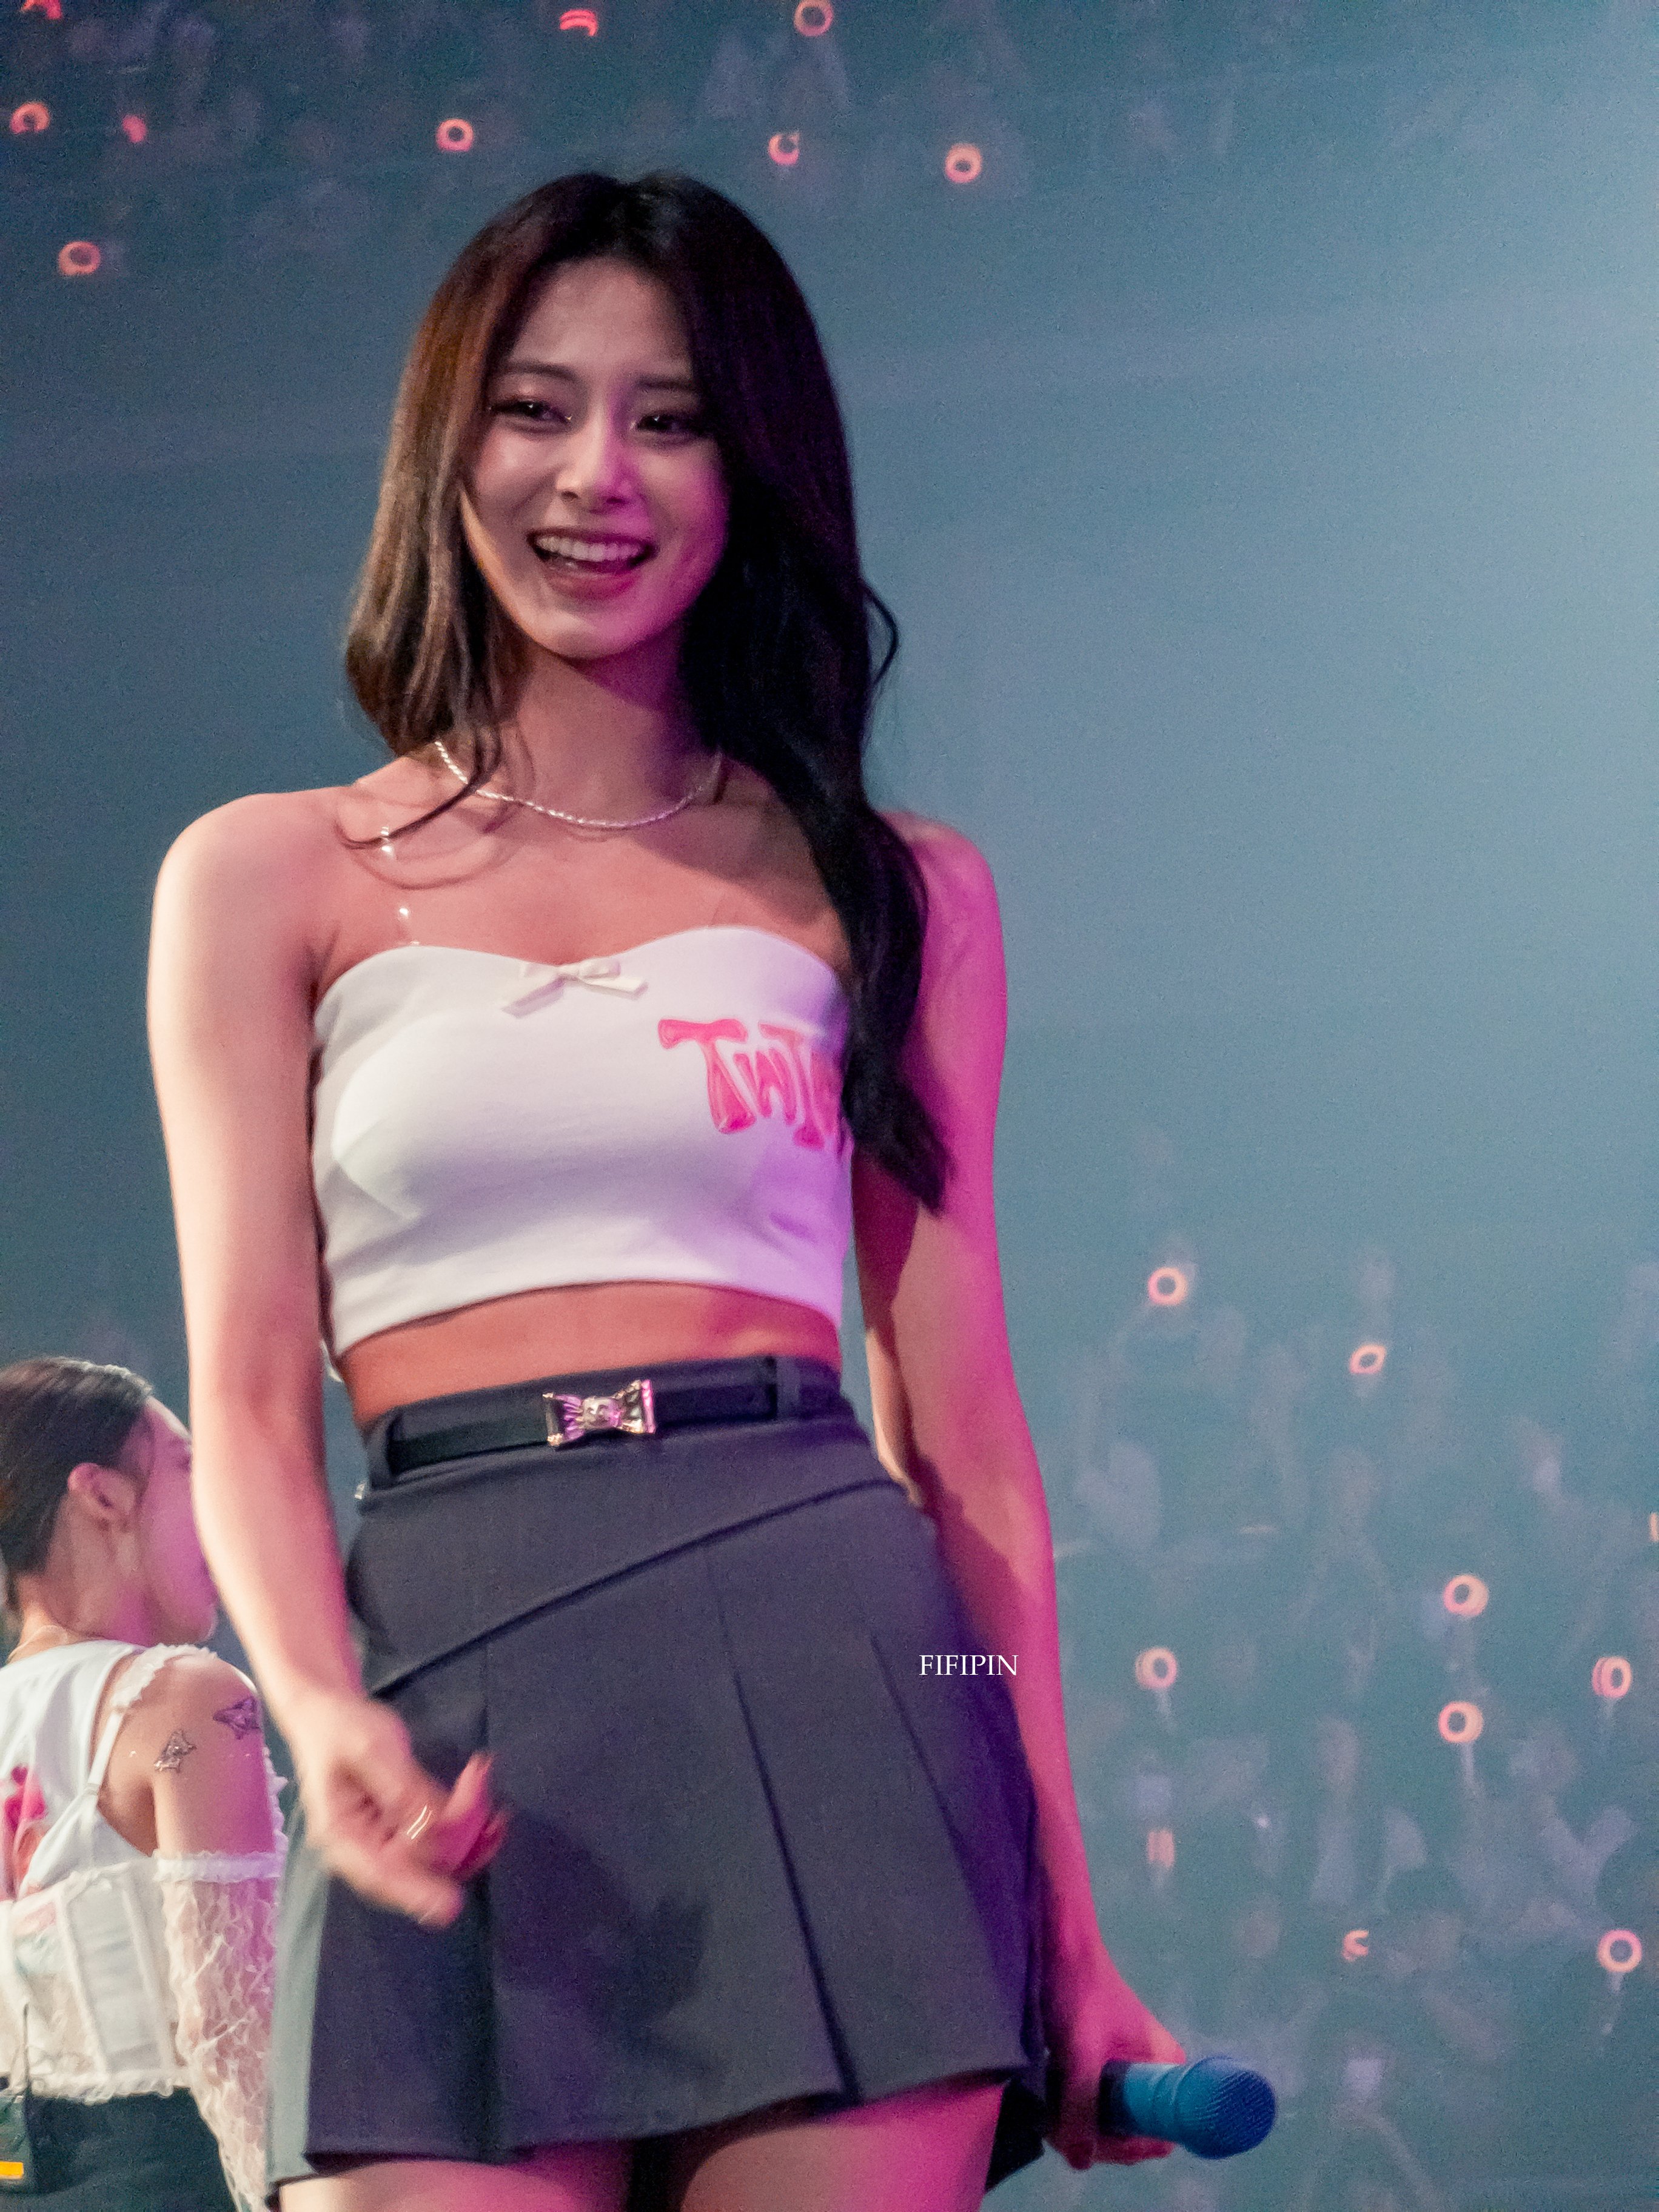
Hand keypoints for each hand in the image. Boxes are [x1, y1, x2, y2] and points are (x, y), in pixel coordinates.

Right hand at [289, 1690, 505, 1925]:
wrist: (329, 1709)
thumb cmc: (341, 1728)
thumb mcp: (370, 1750)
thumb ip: (401, 1790)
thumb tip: (433, 1828)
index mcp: (341, 1837)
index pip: (379, 1875)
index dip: (417, 1892)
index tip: (452, 1905)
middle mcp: (362, 1848)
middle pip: (415, 1867)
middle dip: (459, 1844)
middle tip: (490, 1811)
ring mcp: (384, 1839)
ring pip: (433, 1854)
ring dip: (469, 1834)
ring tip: (498, 1815)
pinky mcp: (401, 1825)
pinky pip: (436, 1834)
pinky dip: (463, 1821)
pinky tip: (485, 1803)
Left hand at [1044, 1936, 1186, 2169]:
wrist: (1059, 1943)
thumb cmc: (1078, 1991)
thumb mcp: (1081, 2052)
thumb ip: (1083, 2106)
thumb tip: (1081, 2160)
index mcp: (1167, 2067)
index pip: (1159, 2135)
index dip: (1123, 2147)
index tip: (1088, 2141)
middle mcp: (1155, 2072)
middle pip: (1132, 2132)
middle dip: (1094, 2137)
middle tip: (1057, 2126)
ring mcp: (1129, 2069)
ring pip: (1108, 2120)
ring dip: (1077, 2125)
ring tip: (1046, 2112)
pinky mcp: (1104, 2064)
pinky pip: (1094, 2102)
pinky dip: (1071, 2109)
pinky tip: (1047, 2101)